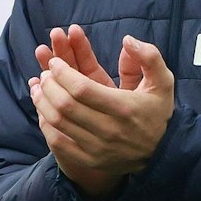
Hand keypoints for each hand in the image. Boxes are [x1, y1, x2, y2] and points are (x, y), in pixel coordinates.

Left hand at [27, 25, 174, 196]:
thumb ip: (149, 57)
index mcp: (124, 107)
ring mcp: (98, 148)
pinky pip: (58, 143)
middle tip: (45, 74)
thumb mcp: (163, 81)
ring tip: (38, 87)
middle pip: (66, 105)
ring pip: (58, 123)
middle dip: (49, 85)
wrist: (163, 152)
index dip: (63, 72)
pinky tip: (42, 111)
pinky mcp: (90, 160)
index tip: (55, 63)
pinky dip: (45, 124)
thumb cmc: (157, 111)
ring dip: (42, 102)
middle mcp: (110, 130)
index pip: (82, 88)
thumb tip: (127, 40)